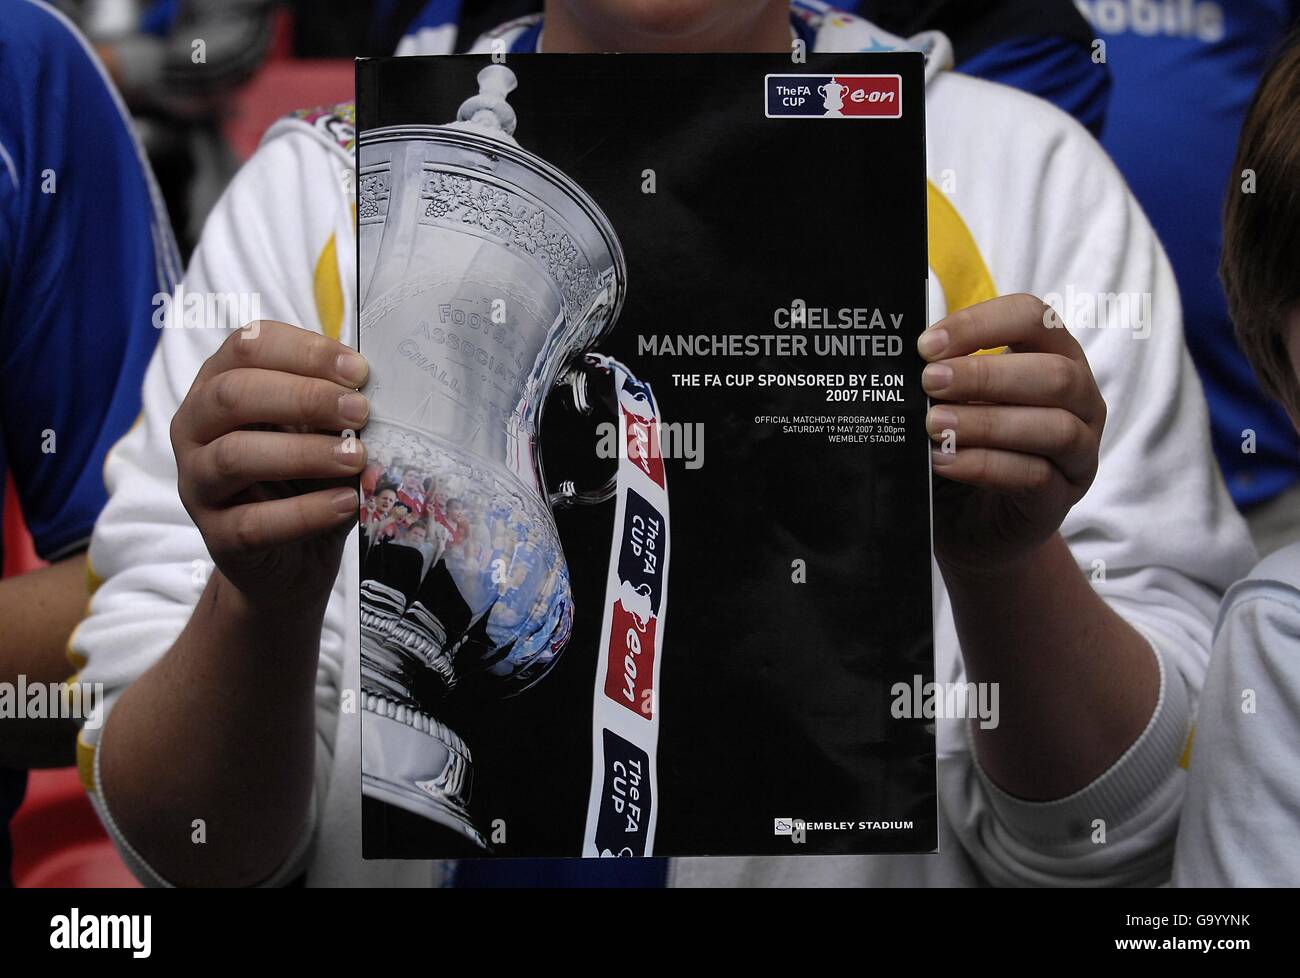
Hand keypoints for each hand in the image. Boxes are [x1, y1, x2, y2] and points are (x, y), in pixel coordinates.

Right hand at [171, 321, 369, 609]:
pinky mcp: (216, 536)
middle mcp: (195, 428)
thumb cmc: (306, 476)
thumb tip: (370, 384)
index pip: (247, 346)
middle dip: (304, 397)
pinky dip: (305, 512)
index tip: (358, 371)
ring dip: (303, 453)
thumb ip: (333, 403)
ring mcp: (197, 482)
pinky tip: (346, 501)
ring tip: (356, 458)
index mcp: (218, 384)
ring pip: (234, 456)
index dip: (304, 351)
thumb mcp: (319, 429)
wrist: (293, 556)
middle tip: (360, 410)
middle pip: (233, 394)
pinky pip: (254, 522)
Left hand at [920, 294, 1104, 576]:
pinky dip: (984, 465)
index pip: (1033, 318)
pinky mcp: (1062, 496)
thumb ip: (941, 377)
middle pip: (1054, 373)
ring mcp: (1080, 450)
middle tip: (929, 382)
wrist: (973, 524)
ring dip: (987, 422)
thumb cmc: (965, 446)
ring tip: (933, 425)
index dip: (981, 324)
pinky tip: (944, 461)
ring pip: (1053, 426)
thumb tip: (898, 355)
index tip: (926, 345)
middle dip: (984, 375)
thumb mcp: (953, 403)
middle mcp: (1080, 399)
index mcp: (1054, 357)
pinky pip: (1034, 476)